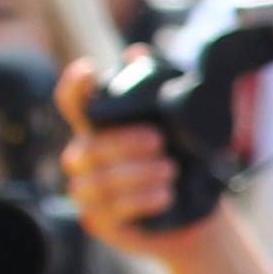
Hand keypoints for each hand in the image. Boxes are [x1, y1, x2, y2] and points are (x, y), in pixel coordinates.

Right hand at [56, 58, 215, 267]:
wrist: (198, 212)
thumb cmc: (184, 163)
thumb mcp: (182, 126)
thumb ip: (161, 92)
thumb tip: (137, 52)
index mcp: (100, 129)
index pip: (73, 104)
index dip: (75, 87)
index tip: (90, 69)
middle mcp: (86, 158)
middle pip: (87, 147)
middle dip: (123, 142)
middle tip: (158, 140)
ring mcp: (88, 191)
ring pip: (97, 181)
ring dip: (136, 174)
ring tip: (170, 171)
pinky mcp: (99, 221)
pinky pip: (109, 209)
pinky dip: (140, 199)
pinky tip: (166, 194)